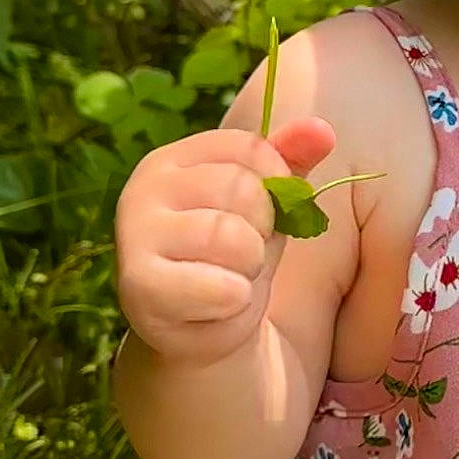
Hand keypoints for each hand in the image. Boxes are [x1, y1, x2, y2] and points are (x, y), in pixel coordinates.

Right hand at [115, 117, 335, 364]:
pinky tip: (216, 304)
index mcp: (174, 160)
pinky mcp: (139, 285)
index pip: (251, 148)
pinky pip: (221, 287)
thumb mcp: (267, 204)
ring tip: (229, 276)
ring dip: (248, 267)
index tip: (266, 211)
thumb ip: (290, 163)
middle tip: (241, 254)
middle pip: (244, 190)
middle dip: (261, 231)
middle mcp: (145, 188)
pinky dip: (234, 300)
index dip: (277, 183)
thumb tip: (323, 129)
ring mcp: (135, 235)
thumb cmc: (234, 257)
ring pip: (233, 237)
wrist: (200, 329)